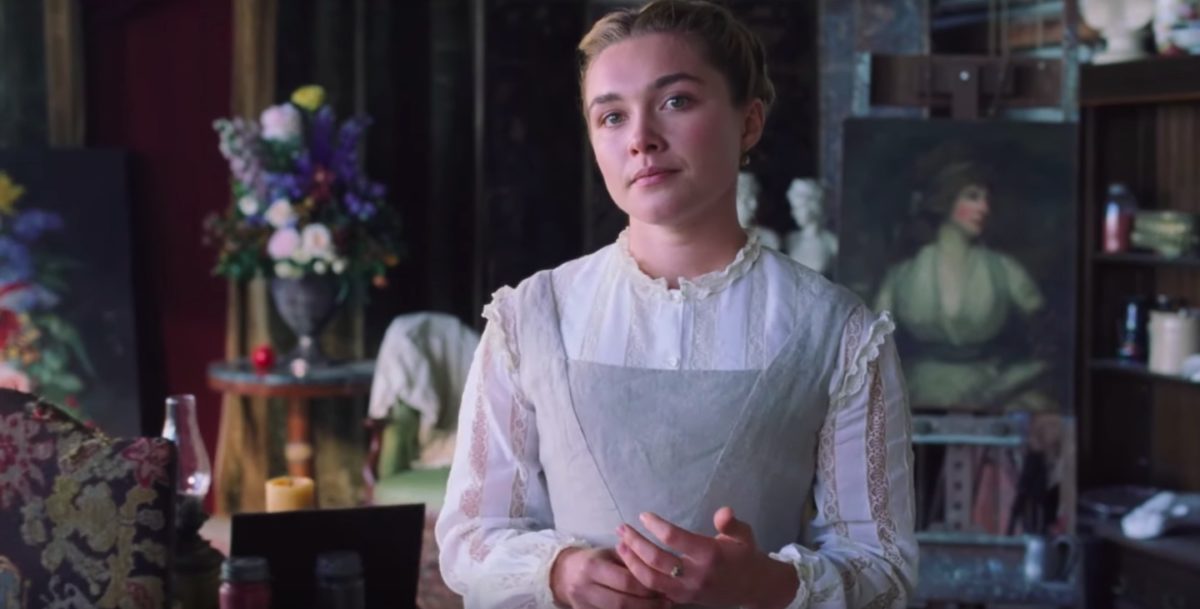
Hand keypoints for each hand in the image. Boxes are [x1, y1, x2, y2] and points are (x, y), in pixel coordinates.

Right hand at [550, 546, 670, 608]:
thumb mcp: (608, 553)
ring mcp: (584, 605)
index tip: (665, 587)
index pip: (625, 580)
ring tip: (660, 608)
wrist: (562, 575)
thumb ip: (630, 559)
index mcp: (593, 567)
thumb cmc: (592, 560)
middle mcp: (586, 587)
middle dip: (648, 604)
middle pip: (623, 601)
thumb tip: (658, 566)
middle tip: (667, 603)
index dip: (647, 586)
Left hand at [615, 508, 798, 608]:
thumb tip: (724, 511)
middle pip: (656, 560)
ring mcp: (688, 591)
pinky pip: (655, 591)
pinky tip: (630, 565)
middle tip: (622, 528)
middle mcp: (696, 575)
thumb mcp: (744, 535)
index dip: (656, 525)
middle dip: (635, 543)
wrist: (755, 588)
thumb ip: (731, 523)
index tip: (644, 516)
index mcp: (710, 554)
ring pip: (651, 579)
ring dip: (632, 562)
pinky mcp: (683, 599)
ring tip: (620, 546)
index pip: (675, 538)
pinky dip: (639, 578)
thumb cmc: (745, 555)